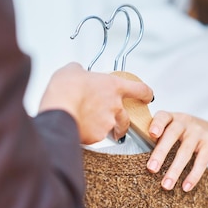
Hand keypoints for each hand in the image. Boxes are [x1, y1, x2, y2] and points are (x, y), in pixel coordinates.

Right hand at [39, 62, 153, 143]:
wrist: (60, 108)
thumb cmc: (66, 89)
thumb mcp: (73, 70)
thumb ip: (81, 72)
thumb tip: (77, 72)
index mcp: (113, 87)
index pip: (139, 89)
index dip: (146, 93)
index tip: (148, 96)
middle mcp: (115, 106)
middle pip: (127, 118)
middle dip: (123, 124)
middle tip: (118, 126)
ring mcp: (108, 122)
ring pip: (112, 128)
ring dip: (107, 130)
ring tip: (93, 128)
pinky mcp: (97, 136)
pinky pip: (96, 137)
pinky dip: (90, 135)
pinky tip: (79, 130)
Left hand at [146, 111, 207, 191]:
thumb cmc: (184, 135)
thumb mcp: (172, 129)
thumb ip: (158, 138)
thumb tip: (135, 160)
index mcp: (172, 117)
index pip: (163, 117)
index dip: (157, 124)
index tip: (152, 134)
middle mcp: (185, 121)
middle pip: (172, 134)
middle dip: (161, 152)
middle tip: (151, 169)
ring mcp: (199, 131)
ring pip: (186, 151)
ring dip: (175, 170)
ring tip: (166, 185)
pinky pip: (201, 161)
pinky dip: (193, 175)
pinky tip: (186, 187)